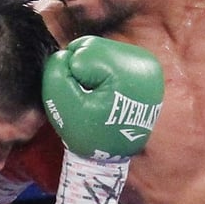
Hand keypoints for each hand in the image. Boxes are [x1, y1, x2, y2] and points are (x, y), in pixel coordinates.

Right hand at [43, 36, 163, 203]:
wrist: (113, 156)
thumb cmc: (87, 133)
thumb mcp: (63, 106)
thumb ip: (56, 73)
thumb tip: (65, 55)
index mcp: (126, 71)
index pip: (81, 53)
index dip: (72, 76)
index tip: (82, 100)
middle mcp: (144, 63)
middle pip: (93, 47)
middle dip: (83, 71)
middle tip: (88, 98)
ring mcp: (148, 66)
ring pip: (102, 51)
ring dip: (92, 71)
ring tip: (99, 97)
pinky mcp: (147, 70)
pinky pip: (113, 58)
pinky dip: (105, 73)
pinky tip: (108, 93)